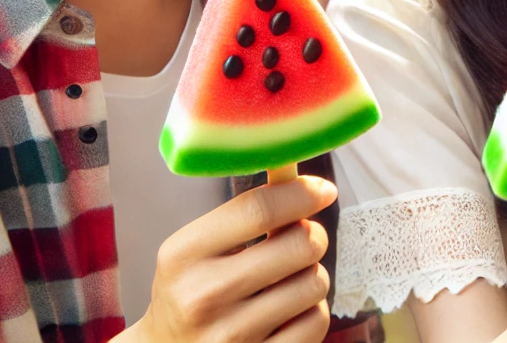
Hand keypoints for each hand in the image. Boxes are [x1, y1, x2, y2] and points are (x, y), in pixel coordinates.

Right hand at [122, 175, 335, 342]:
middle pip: (300, 244)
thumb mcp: (197, 249)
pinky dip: (311, 312)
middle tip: (301, 240)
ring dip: (310, 277)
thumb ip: (245, 215)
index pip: (259, 209)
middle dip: (311, 236)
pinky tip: (288, 313)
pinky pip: (316, 322)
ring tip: (286, 283)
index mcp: (182, 255)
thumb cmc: (193, 291)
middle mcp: (202, 296)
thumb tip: (303, 179)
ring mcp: (230, 336)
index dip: (302, 193)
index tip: (324, 189)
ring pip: (315, 283)